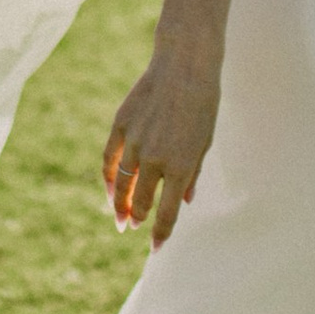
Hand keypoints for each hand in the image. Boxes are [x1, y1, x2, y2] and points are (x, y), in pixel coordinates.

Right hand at [101, 34, 220, 246]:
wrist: (185, 65)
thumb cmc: (203, 104)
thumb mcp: (205, 143)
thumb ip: (192, 175)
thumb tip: (183, 202)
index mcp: (180, 167)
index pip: (166, 213)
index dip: (160, 234)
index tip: (156, 249)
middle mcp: (155, 158)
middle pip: (141, 202)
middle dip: (139, 218)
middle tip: (134, 227)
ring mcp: (135, 142)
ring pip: (122, 184)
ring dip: (120, 203)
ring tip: (120, 216)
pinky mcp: (121, 125)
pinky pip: (110, 159)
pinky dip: (109, 178)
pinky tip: (111, 189)